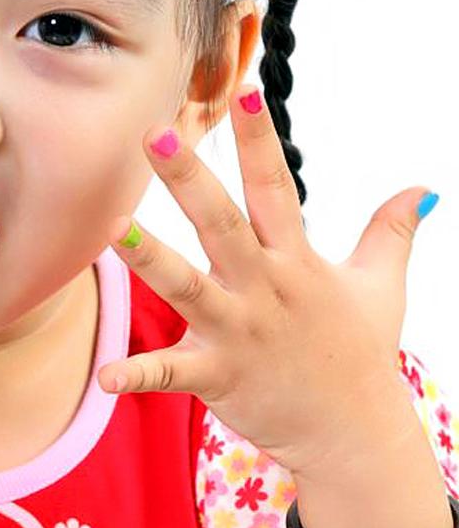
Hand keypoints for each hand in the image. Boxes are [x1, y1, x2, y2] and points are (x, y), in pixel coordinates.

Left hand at [98, 85, 434, 479]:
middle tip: (157, 131)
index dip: (259, 141)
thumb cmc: (359, 353)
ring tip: (112, 229)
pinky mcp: (219, 376)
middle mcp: (264, 288)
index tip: (243, 91)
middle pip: (222, 224)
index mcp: (296, 260)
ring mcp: (239, 332)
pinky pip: (172, 373)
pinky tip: (105, 375)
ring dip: (150, 258)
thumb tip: (422, 189)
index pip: (276, 188)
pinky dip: (139, 374)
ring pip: (186, 288)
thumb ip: (391, 232)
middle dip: (190, 178)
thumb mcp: (381, 285)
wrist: (354, 435)